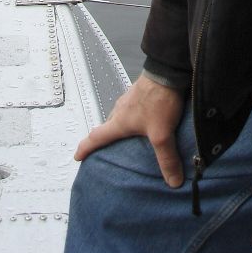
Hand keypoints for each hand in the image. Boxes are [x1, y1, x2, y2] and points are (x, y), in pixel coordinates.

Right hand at [74, 72, 185, 187]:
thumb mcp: (162, 134)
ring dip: (120, 126)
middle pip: (108, 126)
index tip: (77, 157)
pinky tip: (145, 120)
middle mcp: (120, 109)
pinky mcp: (142, 91)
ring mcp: (130, 98)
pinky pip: (133, 108)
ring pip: (120, 116)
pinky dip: (134, 116)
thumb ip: (166, 158)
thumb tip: (174, 182)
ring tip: (128, 137)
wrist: (168, 70)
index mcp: (118, 122)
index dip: (85, 148)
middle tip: (106, 150)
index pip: (96, 137)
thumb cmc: (158, 102)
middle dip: (105, 139)